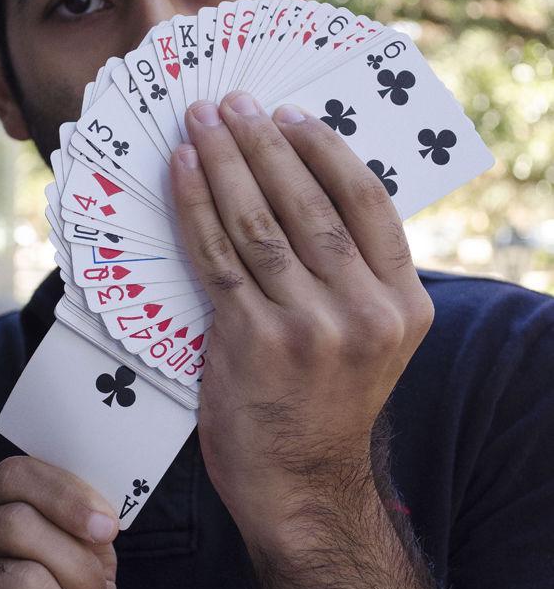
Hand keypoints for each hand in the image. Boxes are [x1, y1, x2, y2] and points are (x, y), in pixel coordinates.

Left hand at [170, 92, 433, 538]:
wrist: (301, 484)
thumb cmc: (327, 403)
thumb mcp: (372, 340)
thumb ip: (355, 275)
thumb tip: (299, 188)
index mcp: (404, 303)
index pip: (368, 203)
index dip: (325, 152)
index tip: (290, 117)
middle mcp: (365, 311)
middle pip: (309, 204)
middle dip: (264, 145)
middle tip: (234, 104)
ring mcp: (310, 327)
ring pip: (259, 222)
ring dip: (225, 163)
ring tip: (203, 123)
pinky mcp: (253, 340)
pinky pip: (217, 256)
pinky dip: (196, 206)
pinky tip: (183, 171)